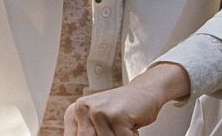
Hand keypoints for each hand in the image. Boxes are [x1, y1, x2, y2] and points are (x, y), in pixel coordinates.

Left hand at [63, 62, 189, 134]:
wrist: (146, 89)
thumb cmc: (122, 109)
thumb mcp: (97, 122)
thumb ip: (87, 132)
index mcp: (74, 112)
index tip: (102, 133)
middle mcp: (83, 109)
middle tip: (116, 130)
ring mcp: (99, 111)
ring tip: (123, 128)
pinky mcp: (117, 115)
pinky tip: (131, 126)